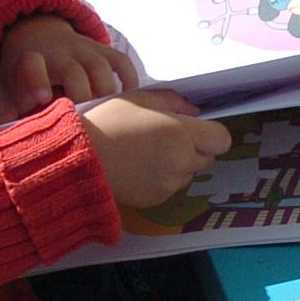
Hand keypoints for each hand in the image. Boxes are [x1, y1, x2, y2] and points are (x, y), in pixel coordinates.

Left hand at [0, 15, 139, 125]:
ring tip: (106, 117)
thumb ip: (0, 120)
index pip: (31, 65)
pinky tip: (126, 101)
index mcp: (29, 62)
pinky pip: (121, 62)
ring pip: (102, 67)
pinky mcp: (103, 50)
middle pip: (75, 71)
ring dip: (106, 92)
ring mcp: (84, 50)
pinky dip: (128, 80)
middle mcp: (59, 54)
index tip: (41, 98)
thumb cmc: (19, 76)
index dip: (35, 79)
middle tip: (83, 122)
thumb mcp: (4, 93)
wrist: (35, 34)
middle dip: (80, 95)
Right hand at [79, 91, 234, 208]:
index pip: (221, 140)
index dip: (212, 134)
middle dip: (194, 148)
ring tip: (148, 154)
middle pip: (207, 158)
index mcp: (181, 135)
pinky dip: (162, 179)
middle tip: (168, 139)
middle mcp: (181, 162)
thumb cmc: (107, 124)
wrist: (78, 159)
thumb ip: (173, 103)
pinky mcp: (155, 200)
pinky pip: (170, 187)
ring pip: (188, 174)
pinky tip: (139, 168)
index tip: (198, 130)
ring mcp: (169, 184)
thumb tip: (195, 111)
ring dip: (178, 165)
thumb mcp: (139, 100)